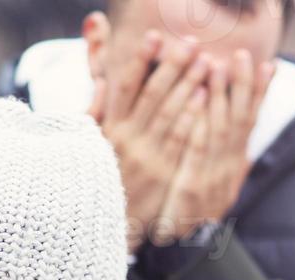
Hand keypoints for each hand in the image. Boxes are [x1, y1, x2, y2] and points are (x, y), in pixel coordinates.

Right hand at [87, 30, 212, 251]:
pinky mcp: (162, 175)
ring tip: (206, 61)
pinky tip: (205, 96)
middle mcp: (126, 140)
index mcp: (109, 129)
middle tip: (191, 43)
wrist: (105, 227)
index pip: (125, 87)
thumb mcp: (89, 146)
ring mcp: (146, 158)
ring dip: (188, 84)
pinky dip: (191, 116)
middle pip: (152, 94)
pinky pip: (179, 140)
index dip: (140, 61)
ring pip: (169, 113)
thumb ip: (95, 113)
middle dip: (172, 65)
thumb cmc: (98, 182)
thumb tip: (103, 82)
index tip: (154, 38)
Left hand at [153, 50, 274, 246]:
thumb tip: (244, 147)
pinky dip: (201, 120)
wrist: (187, 253)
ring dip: (223, 94)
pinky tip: (201, 97)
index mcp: (235, 165)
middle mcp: (229, 168)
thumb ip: (229, 166)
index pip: (250, 123)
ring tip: (224, 65)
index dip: (259, 94)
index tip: (268, 66)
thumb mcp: (217, 190)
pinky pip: (198, 146)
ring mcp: (214, 176)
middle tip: (245, 56)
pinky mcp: (194, 185)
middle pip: (240, 119)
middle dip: (244, 86)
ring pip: (222, 127)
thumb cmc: (194, 217)